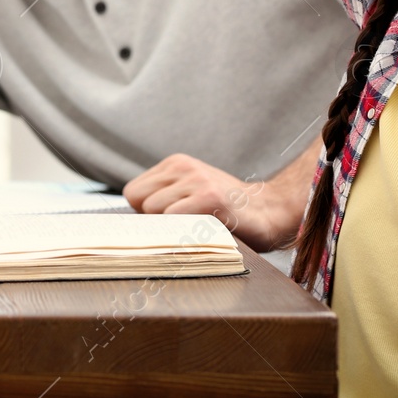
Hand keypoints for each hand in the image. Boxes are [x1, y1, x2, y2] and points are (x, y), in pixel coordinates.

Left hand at [122, 152, 292, 251]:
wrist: (269, 211)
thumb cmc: (225, 211)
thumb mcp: (190, 193)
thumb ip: (163, 199)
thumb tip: (127, 226)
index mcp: (176, 164)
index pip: (133, 193)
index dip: (145, 213)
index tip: (167, 222)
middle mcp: (183, 167)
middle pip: (139, 202)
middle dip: (154, 220)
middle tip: (183, 226)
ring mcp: (197, 180)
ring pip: (154, 212)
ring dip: (171, 227)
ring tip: (197, 226)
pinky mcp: (209, 196)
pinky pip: (173, 219)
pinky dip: (182, 232)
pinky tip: (204, 231)